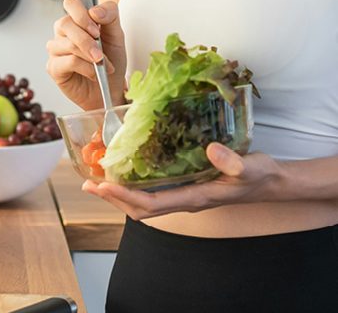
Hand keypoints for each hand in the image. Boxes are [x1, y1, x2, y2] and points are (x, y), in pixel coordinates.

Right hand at [46, 0, 126, 109]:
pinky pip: (68, 61)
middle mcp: (63, 32)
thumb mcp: (117, 35)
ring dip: (89, 56)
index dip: (82, 14)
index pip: (71, 3)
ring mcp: (56, 49)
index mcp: (77, 20)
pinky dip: (86, 68)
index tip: (98, 30)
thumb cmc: (112, 60)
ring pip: (67, 44)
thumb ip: (110, 16)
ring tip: (103, 66)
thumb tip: (94, 11)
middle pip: (65, 23)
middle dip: (86, 39)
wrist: (111, 88)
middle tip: (101, 53)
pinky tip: (93, 74)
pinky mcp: (53, 67)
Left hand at [82, 143, 280, 218]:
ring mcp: (184, 195)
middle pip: (140, 208)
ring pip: (144, 203)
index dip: (124, 195)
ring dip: (119, 194)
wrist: (269, 182)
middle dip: (113, 198)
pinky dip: (134, 186)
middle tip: (88, 184)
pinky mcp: (185, 187)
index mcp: (194, 197)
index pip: (150, 203)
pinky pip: (153, 192)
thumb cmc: (258, 175)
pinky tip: (127, 172)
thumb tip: (211, 150)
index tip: (102, 185)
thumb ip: (232, 161)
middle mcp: (184, 199)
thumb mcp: (249, 166)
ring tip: (98, 180)